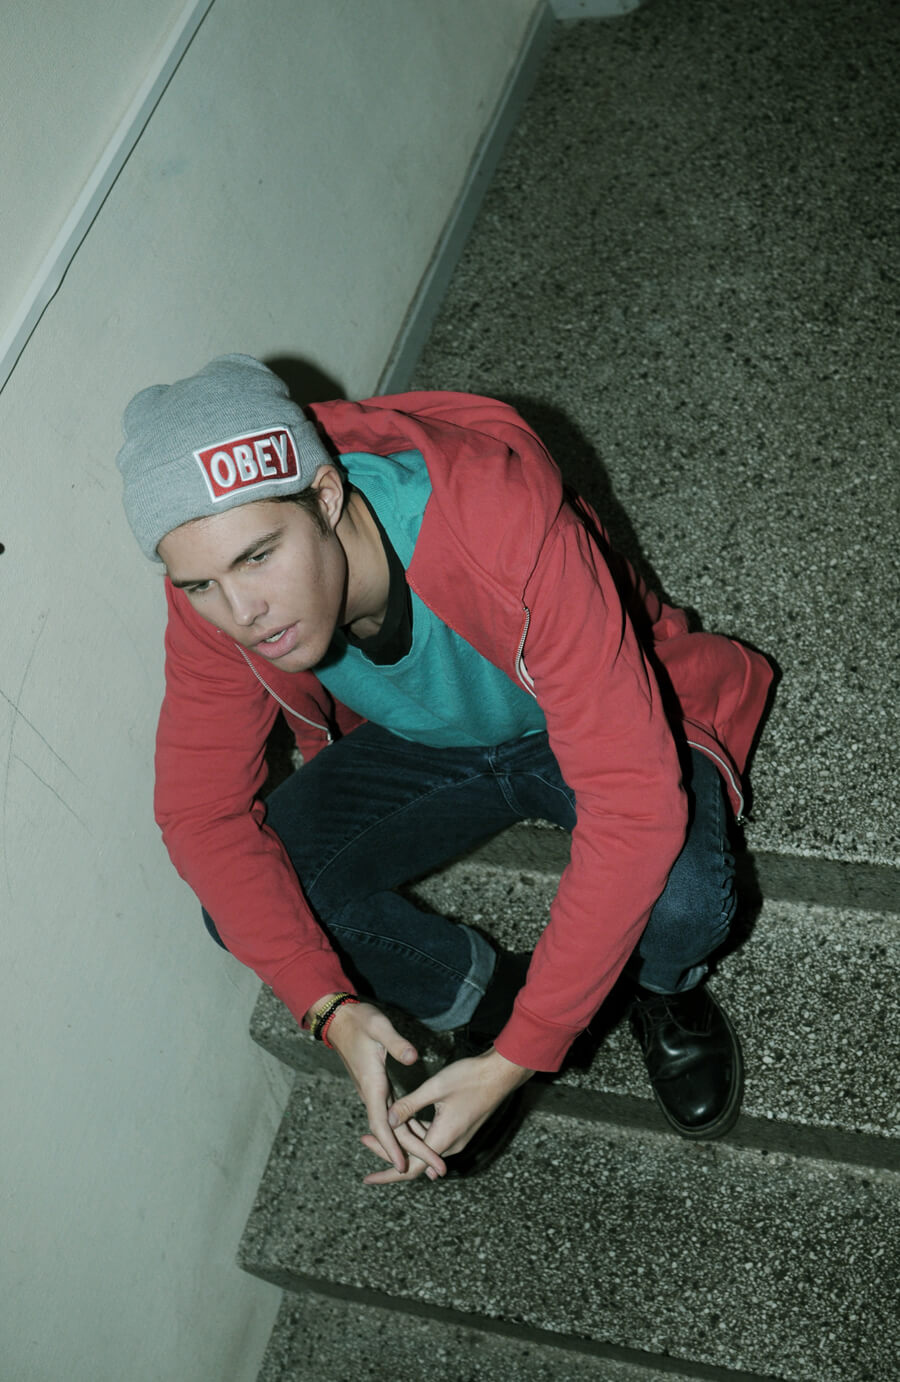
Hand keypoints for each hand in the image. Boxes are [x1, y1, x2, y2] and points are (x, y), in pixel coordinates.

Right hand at [323, 1000, 447, 1181]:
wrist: (340, 1020)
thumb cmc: (360, 1022)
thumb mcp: (379, 1027)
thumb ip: (396, 1043)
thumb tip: (413, 1057)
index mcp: (372, 1084)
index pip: (382, 1124)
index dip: (392, 1147)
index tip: (404, 1167)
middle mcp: (372, 1094)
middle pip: (392, 1132)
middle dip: (413, 1153)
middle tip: (438, 1169)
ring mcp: (375, 1093)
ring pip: (393, 1126)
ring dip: (412, 1145)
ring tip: (435, 1161)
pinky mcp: (379, 1088)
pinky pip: (394, 1116)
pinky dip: (408, 1128)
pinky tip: (423, 1134)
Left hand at [360, 1046, 532, 1184]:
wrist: (501, 1073)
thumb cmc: (470, 1077)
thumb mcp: (436, 1088)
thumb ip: (410, 1105)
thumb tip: (386, 1120)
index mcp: (443, 1138)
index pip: (409, 1168)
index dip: (386, 1174)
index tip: (367, 1179)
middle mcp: (451, 1144)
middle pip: (413, 1160)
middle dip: (387, 1153)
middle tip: (364, 1140)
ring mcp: (456, 1138)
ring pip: (423, 1148)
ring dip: (402, 1142)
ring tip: (378, 1130)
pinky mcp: (459, 1128)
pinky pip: (433, 1138)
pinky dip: (416, 1134)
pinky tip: (404, 1122)